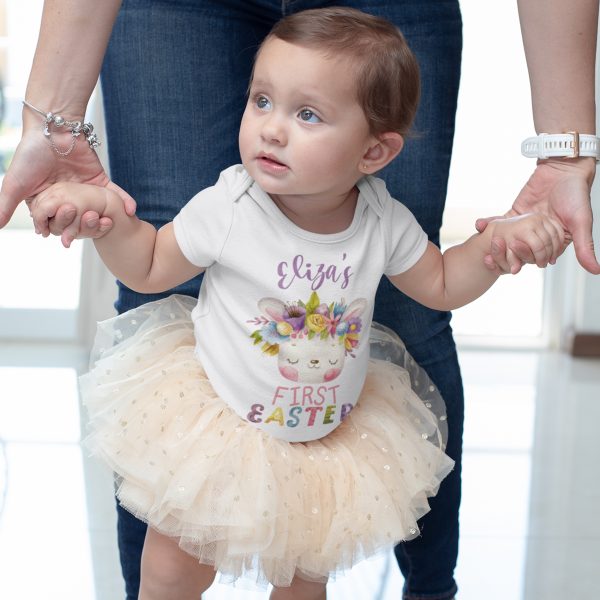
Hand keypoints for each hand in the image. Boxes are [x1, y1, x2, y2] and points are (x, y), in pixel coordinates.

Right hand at [0, 127, 134, 233]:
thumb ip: (5, 205)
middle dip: (82, 225)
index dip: (60, 230)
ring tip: (107, 222)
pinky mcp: (100, 182)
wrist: (52, 128)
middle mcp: (68, 201)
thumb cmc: (30, 153)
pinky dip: (124, 201)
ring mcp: (86, 193)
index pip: (56, 224)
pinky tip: (131, 210)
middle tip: (82, 220)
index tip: (63, 236)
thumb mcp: (15, 183)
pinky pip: (115, 194)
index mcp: (48, 204)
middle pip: (78, 222)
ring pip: (97, 212)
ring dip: (103, 219)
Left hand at [476, 158, 598, 273]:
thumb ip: (586, 247)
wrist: (564, 168)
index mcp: (555, 242)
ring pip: (507, 238)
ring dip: (494, 241)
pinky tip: (478, 225)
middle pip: (519, 250)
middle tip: (493, 258)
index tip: (515, 266)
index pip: (537, 258)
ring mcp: (525, 225)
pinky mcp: (515, 213)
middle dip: (505, 254)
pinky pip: (501, 221)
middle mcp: (538, 236)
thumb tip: (596, 270)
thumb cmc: (576, 194)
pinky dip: (489, 223)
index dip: (526, 261)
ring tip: (483, 244)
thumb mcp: (581, 223)